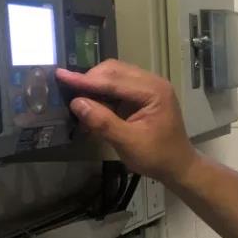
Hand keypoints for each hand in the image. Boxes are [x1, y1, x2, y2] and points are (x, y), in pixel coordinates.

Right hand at [55, 60, 197, 184]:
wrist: (178, 166)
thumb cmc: (157, 156)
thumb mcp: (128, 142)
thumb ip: (103, 122)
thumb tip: (76, 102)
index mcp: (154, 91)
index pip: (114, 80)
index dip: (86, 79)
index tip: (60, 75)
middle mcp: (153, 83)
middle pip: (114, 71)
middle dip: (90, 80)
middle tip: (66, 92)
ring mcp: (149, 88)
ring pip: (114, 76)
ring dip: (95, 86)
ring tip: (76, 100)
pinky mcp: (142, 96)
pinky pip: (118, 87)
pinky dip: (102, 94)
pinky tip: (90, 106)